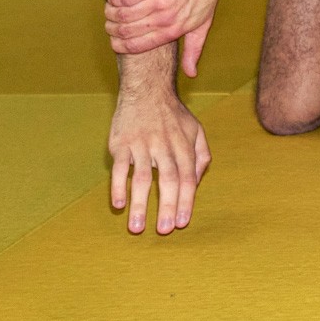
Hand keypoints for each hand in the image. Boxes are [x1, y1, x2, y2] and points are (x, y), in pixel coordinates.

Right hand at [105, 0, 225, 76]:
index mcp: (173, 31)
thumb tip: (191, 74)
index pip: (137, 47)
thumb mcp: (202, 27)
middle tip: (109, 24)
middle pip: (125, 31)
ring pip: (122, 14)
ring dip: (110, 14)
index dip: (119, 46)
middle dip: (112, 30)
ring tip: (109, 10)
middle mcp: (164, 19)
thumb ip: (193, 51)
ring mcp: (158, 1)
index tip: (113, 41)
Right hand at [108, 92, 211, 234]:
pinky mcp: (121, 143)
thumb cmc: (173, 115)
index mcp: (184, 145)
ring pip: (141, 177)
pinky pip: (119, 167)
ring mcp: (142, 144)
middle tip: (164, 231)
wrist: (147, 88)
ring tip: (136, 227)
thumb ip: (201, 155)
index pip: (187, 177)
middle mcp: (164, 145)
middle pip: (168, 180)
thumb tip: (198, 181)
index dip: (185, 200)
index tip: (182, 223)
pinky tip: (119, 204)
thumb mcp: (196, 130)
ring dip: (139, 204)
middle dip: (166, 207)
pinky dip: (118, 186)